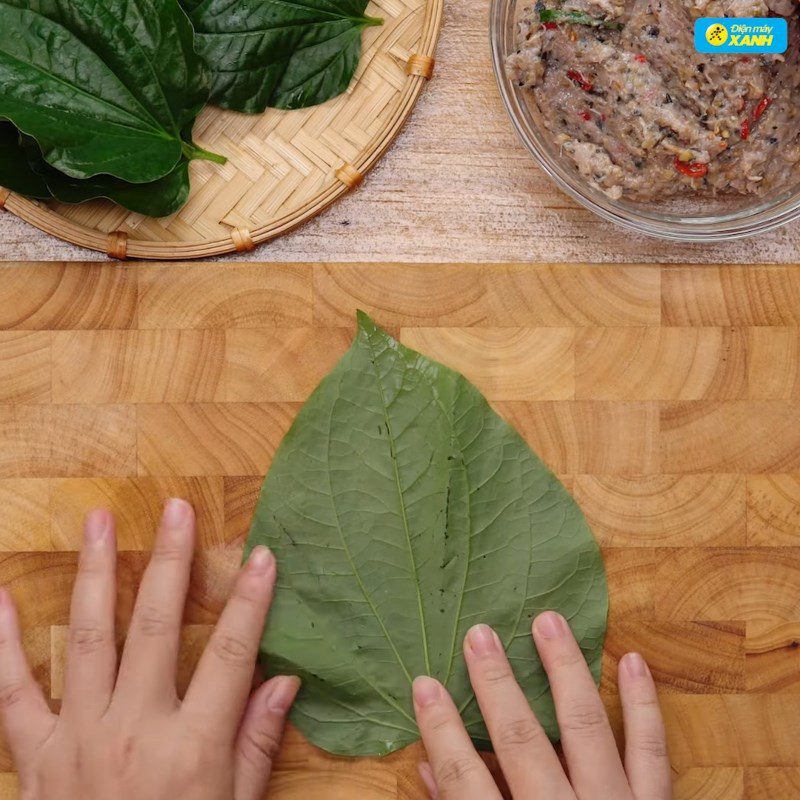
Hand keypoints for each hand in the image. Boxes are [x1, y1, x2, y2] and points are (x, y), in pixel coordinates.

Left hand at [0, 500, 298, 799]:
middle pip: (159, 627)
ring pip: (90, 640)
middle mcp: (136, 731)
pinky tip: (2, 598)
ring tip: (99, 523)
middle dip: (172, 562)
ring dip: (97, 575)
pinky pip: (13, 693)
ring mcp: (79, 739)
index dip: (251, 600)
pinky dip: (3, 645)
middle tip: (176, 511)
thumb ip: (256, 744)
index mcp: (193, 748)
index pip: (233, 654)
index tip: (263, 555)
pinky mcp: (36, 757)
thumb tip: (285, 682)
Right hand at [412, 612, 670, 799]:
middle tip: (479, 633)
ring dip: (565, 671)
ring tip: (548, 621)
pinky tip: (632, 661)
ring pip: (586, 729)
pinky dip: (644, 706)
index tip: (422, 682)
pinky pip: (653, 753)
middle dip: (496, 685)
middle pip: (523, 743)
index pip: (466, 781)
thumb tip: (429, 773)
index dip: (441, 730)